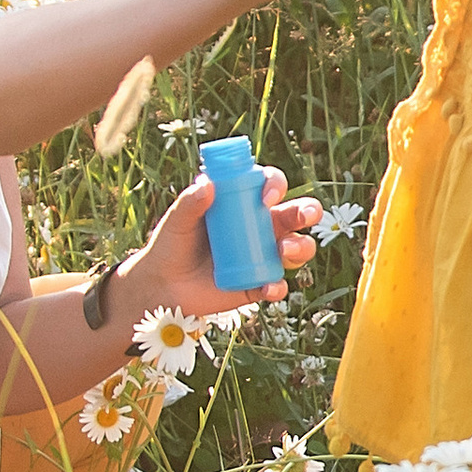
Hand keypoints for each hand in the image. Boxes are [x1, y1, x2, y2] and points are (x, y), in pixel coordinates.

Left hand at [125, 172, 320, 318]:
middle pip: (295, 214)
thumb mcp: (176, 221)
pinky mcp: (259, 284)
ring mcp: (264, 257)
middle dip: (307, 211)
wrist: (163, 285)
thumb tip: (207, 184)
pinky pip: (278, 285)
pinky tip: (267, 287)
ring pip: (298, 248)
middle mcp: (261, 227)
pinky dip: (277, 287)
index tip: (265, 198)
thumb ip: (189, 202)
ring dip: (301, 247)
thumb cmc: (171, 244)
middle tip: (302, 215)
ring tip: (285, 251)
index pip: (270, 185)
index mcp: (245, 204)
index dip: (275, 186)